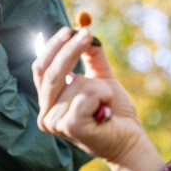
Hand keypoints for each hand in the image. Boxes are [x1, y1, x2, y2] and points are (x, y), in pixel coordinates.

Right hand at [32, 27, 164, 170]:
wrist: (130, 140)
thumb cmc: (112, 111)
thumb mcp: (101, 78)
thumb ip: (91, 56)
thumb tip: (84, 29)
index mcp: (47, 101)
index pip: (40, 68)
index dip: (53, 47)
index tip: (68, 29)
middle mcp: (45, 114)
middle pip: (51, 72)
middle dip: (70, 49)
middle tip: (87, 33)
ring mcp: (55, 122)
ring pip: (76, 83)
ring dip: (99, 86)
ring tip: (106, 102)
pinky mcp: (70, 127)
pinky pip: (86, 95)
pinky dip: (102, 96)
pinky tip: (106, 111)